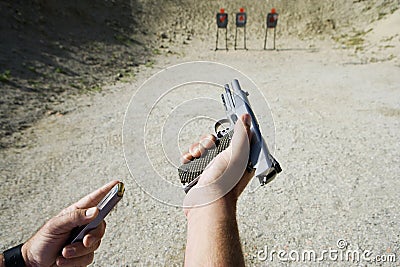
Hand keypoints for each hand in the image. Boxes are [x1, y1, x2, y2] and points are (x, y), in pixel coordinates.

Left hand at [21, 180, 118, 266]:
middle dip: (93, 236)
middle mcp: (83, 225)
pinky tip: (63, 259)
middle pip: (101, 226)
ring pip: (94, 244)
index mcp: (77, 213)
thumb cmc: (42, 241)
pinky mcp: (83, 254)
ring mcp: (84, 240)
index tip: (117, 184)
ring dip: (78, 251)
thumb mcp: (56, 225)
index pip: (95, 199)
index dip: (107, 191)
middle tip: (84, 240)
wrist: (34, 263)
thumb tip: (95, 211)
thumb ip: (76, 217)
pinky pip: (88, 258)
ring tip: (64, 252)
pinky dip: (75, 261)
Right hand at [182, 114, 252, 265]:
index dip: (225, 134)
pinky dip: (188, 159)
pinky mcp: (199, 176)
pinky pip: (191, 161)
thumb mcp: (237, 153)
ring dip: (196, 149)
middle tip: (207, 147)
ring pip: (201, 150)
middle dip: (207, 142)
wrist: (207, 203)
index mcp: (240, 159)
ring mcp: (212, 171)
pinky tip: (190, 161)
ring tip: (197, 155)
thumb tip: (246, 118)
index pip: (232, 139)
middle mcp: (226, 165)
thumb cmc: (226, 183)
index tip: (220, 134)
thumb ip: (242, 134)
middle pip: (214, 143)